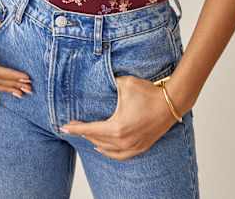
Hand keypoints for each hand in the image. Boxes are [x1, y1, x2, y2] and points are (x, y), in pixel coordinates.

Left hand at [59, 74, 178, 159]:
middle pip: (96, 140)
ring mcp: (132, 147)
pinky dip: (109, 153)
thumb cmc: (148, 93)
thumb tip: (100, 77)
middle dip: (83, 133)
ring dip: (95, 143)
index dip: (75, 128)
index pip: (89, 130)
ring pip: (106, 150)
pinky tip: (102, 149)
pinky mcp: (140, 147)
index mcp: (116, 127)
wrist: (171, 103)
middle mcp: (122, 141)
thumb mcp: (125, 83)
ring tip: (85, 136)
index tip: (63, 127)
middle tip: (72, 126)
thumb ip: (110, 82)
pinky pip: (120, 156)